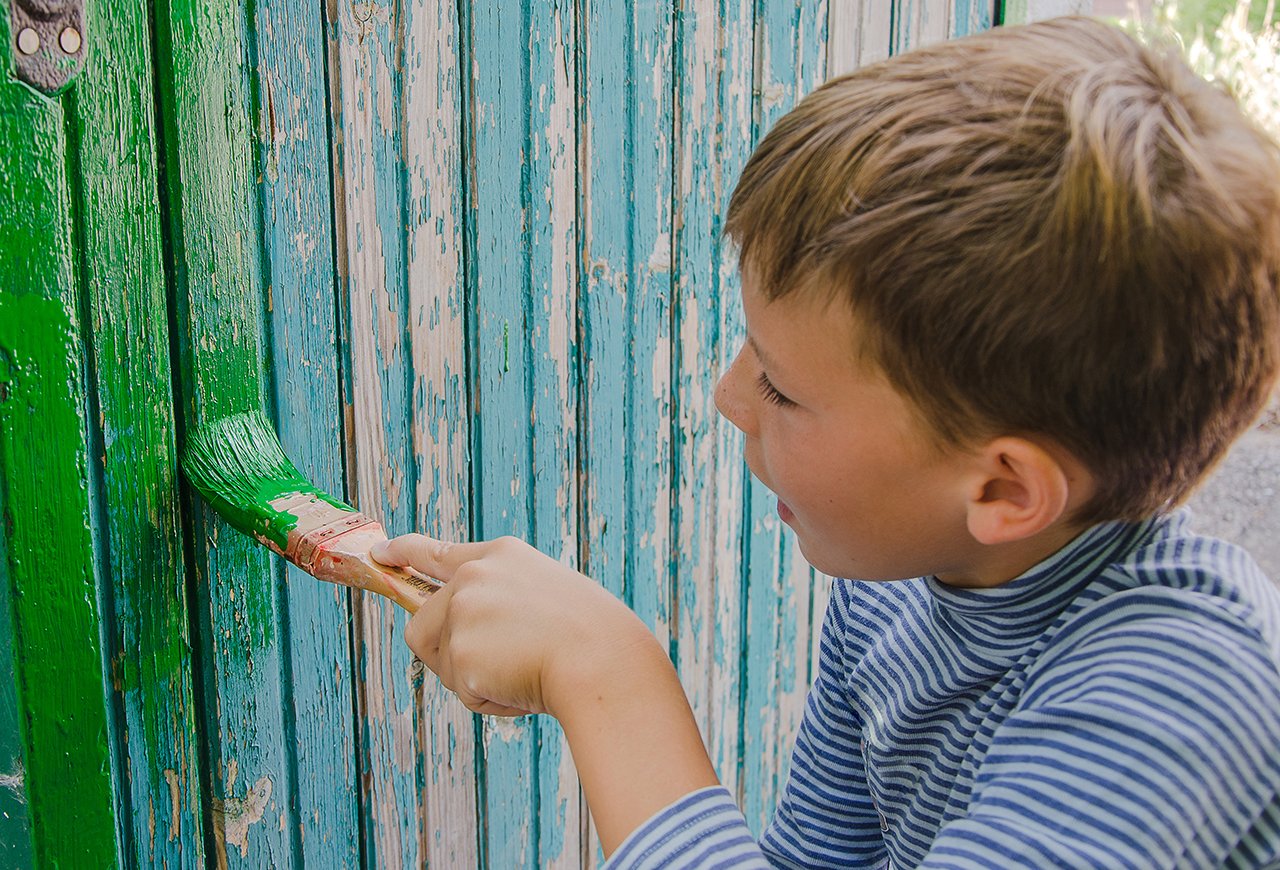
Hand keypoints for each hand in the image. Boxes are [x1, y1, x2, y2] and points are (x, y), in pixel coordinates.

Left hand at [372, 532, 719, 853]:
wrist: (602, 661)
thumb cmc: (593, 637)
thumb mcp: (549, 597)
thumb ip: (503, 603)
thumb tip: (468, 642)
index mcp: (502, 555)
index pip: (437, 552)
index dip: (403, 552)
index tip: (381, 553)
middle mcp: (473, 575)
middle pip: (424, 623)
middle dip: (448, 653)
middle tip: (494, 669)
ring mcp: (462, 610)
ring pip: (441, 661)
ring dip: (473, 678)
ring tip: (521, 671)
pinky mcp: (457, 650)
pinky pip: (462, 690)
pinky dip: (489, 699)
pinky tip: (521, 686)